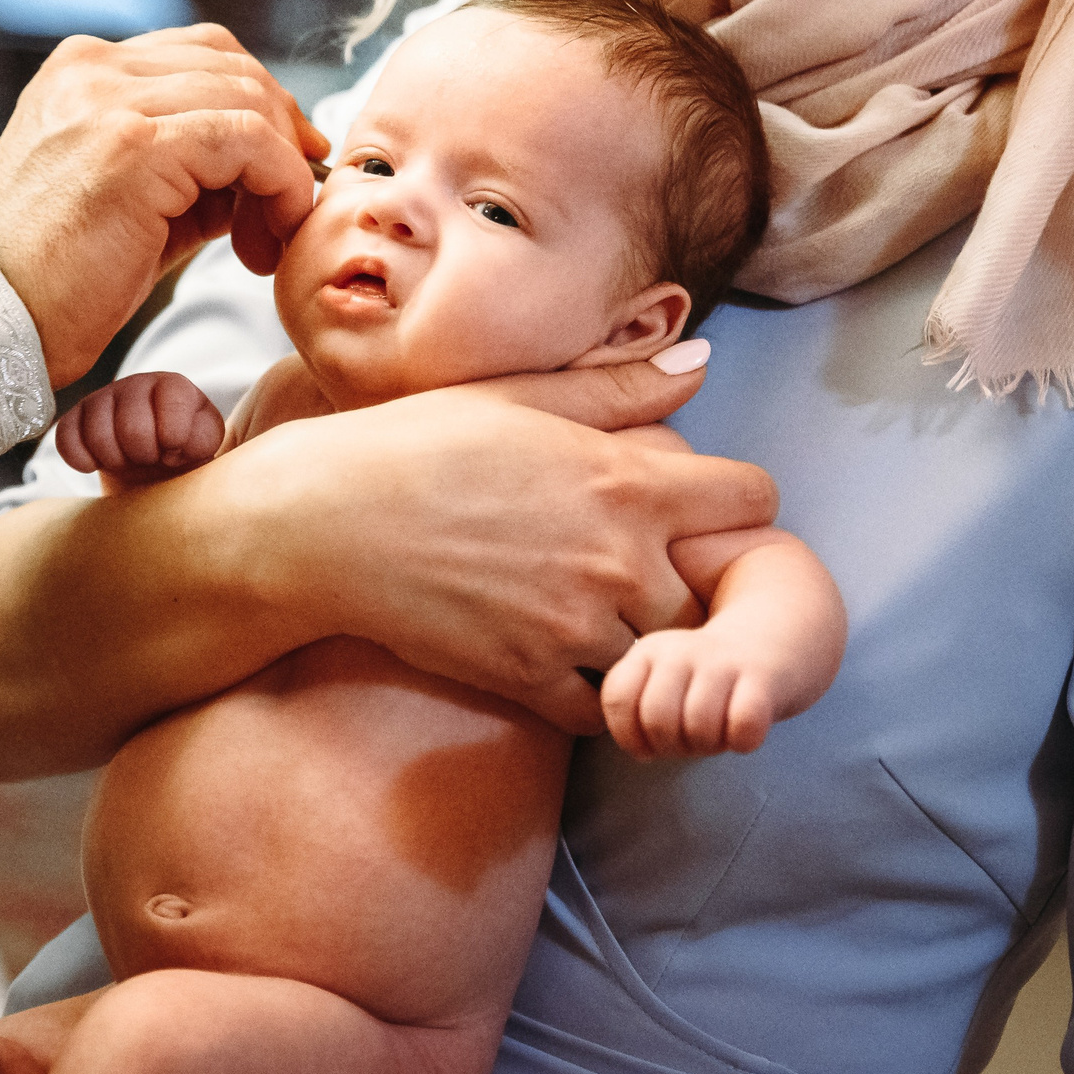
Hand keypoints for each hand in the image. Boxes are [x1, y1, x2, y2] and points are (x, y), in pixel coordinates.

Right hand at [0, 25, 328, 387]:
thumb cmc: (52, 278)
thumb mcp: (128, 198)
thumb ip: (190, 164)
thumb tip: (274, 161)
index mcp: (81, 69)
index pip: (204, 53)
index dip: (261, 105)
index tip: (286, 166)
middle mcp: (93, 68)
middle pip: (234, 67)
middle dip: (281, 137)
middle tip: (286, 211)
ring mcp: (109, 100)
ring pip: (249, 101)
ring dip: (282, 172)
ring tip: (266, 240)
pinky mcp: (133, 145)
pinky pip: (248, 140)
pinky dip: (280, 185)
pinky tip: (265, 239)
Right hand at [57, 372, 225, 486]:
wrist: (154, 471)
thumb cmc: (184, 457)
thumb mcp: (204, 447)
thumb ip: (203, 438)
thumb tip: (175, 444)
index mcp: (174, 386)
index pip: (173, 403)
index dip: (174, 439)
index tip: (176, 452)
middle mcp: (136, 384)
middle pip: (132, 426)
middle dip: (143, 455)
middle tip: (150, 459)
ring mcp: (102, 398)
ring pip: (97, 434)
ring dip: (115, 460)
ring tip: (128, 461)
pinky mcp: (75, 418)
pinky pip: (65, 438)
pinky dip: (81, 460)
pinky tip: (97, 465)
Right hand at [242, 355, 773, 737]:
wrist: (321, 525)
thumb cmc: (414, 444)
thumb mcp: (518, 397)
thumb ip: (620, 387)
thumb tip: (704, 363)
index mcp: (622, 479)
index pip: (752, 499)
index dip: (733, 503)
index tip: (698, 507)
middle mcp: (616, 559)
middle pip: (714, 591)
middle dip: (687, 581)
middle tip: (638, 570)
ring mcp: (576, 627)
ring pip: (661, 654)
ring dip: (640, 641)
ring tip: (591, 614)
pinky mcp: (530, 680)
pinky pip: (604, 710)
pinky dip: (595, 692)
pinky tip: (559, 657)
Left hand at [599, 626, 780, 757]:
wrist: (769, 640)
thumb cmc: (705, 682)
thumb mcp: (661, 685)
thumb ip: (636, 714)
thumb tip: (641, 751)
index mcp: (647, 653)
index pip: (617, 698)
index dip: (629, 736)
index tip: (649, 745)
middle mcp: (679, 652)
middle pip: (657, 719)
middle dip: (672, 747)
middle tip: (689, 741)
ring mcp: (721, 662)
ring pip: (699, 726)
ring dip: (709, 745)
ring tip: (717, 733)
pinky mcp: (762, 676)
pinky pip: (744, 725)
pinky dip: (743, 741)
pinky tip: (744, 731)